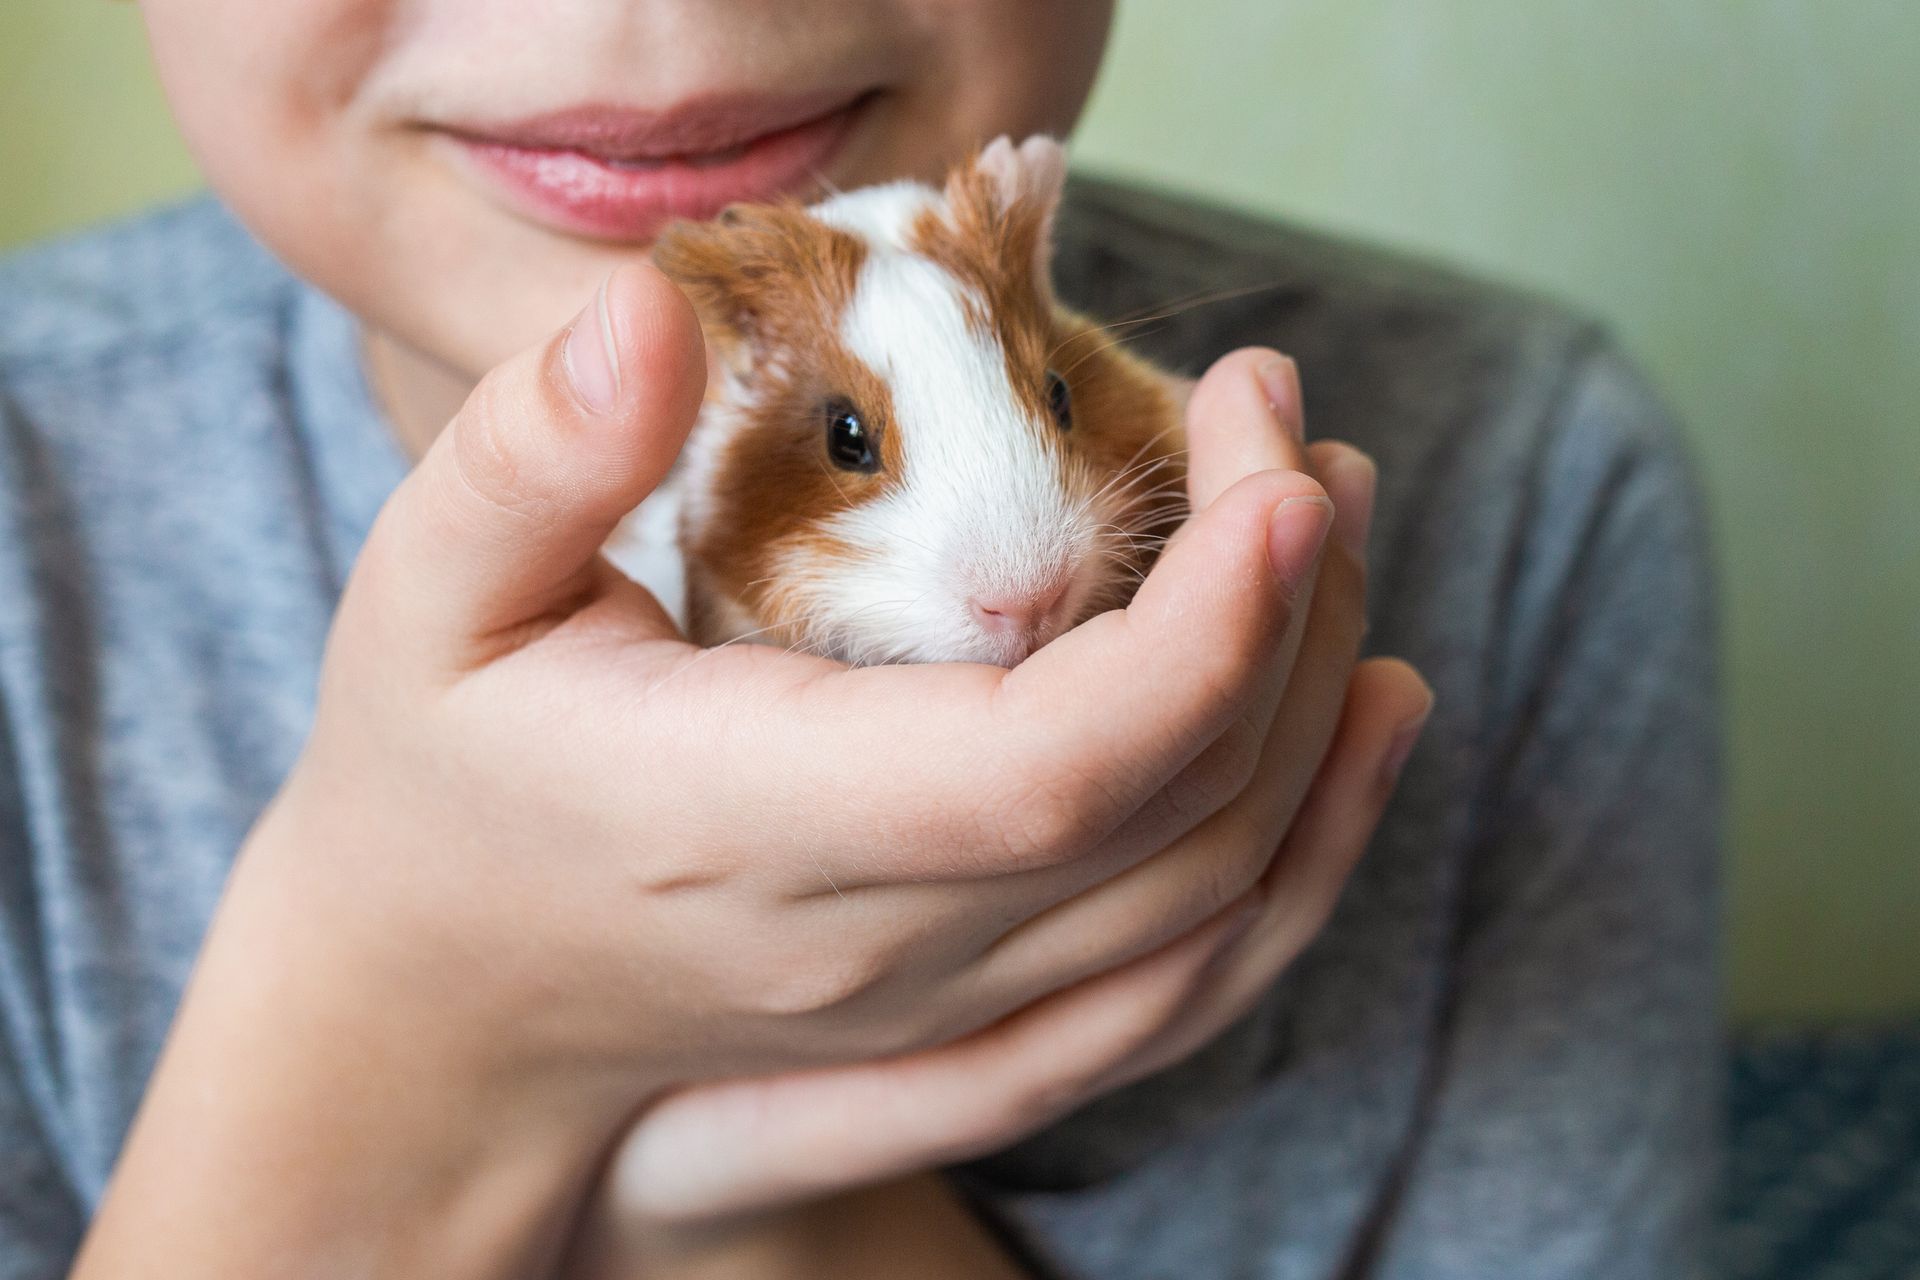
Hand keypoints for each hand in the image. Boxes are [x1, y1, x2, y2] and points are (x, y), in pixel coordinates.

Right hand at [74, 274, 1389, 1277]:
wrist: (439, 1015)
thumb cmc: (436, 787)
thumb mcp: (424, 599)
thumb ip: (529, 461)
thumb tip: (653, 313)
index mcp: (743, 827)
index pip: (1045, 772)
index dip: (1203, 633)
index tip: (1269, 470)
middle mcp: (872, 947)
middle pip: (1175, 817)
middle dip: (1291, 615)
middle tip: (1291, 435)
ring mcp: (937, 1009)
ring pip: (1216, 901)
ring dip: (1326, 715)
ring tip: (1339, 525)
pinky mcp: (977, 1028)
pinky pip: (1196, 976)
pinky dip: (1315, 855)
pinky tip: (1364, 719)